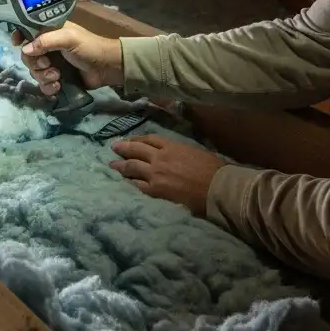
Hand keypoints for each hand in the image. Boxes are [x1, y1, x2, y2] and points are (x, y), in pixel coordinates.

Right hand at [12, 21, 124, 95]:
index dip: (20, 36)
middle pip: (28, 56)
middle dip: (35, 63)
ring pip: (35, 72)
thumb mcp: (68, 39)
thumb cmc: (90, 47)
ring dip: (43, 76)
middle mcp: (48, 47)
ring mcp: (52, 64)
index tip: (17, 43)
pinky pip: (43, 85)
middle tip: (48, 65)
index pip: (28, 30)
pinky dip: (48, 87)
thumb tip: (24, 50)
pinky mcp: (57, 79)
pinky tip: (58, 87)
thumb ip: (46, 41)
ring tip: (57, 77)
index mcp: (50, 31)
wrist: (108, 68)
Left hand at [109, 134, 225, 216]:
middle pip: (136, 150)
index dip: (138, 139)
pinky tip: (125, 182)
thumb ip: (181, 151)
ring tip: (113, 165)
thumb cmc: (213, 169)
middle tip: (114, 148)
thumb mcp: (196, 151)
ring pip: (132, 167)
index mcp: (172, 146)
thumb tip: (176, 154)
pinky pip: (138, 185)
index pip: (150, 139)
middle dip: (123, 148)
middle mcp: (160, 157)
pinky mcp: (155, 191)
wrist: (216, 187)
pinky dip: (130, 183)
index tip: (131, 140)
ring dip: (121, 166)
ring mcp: (155, 174)